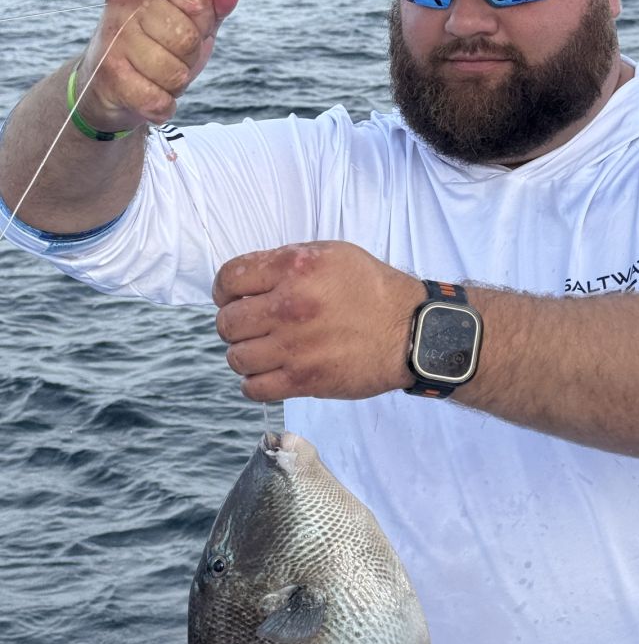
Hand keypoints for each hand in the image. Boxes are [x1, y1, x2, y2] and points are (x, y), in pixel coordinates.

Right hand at [75, 0, 239, 131]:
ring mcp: (114, 33)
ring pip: (174, 73)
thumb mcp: (190, 21)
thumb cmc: (156, 46)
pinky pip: (158, 100)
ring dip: (174, 85)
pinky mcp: (109, 72)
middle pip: (188, 38)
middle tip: (168, 58)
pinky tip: (149, 96)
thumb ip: (213, 6)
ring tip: (155, 76)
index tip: (181, 28)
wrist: (107, 82)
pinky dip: (162, 107)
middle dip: (188, 59)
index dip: (202, 25)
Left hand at [213, 242, 424, 401]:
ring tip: (263, 352)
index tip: (234, 299)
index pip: (229, 278)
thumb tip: (249, 281)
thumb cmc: (372, 290)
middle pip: (227, 322)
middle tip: (253, 328)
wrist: (410, 332)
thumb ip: (286, 262)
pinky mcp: (303, 380)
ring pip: (236, 357)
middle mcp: (289, 305)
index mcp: (294, 268)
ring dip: (244, 355)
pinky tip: (269, 374)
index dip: (224, 291)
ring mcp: (294, 346)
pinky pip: (254, 388)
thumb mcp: (332, 254)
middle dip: (234, 325)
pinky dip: (254, 384)